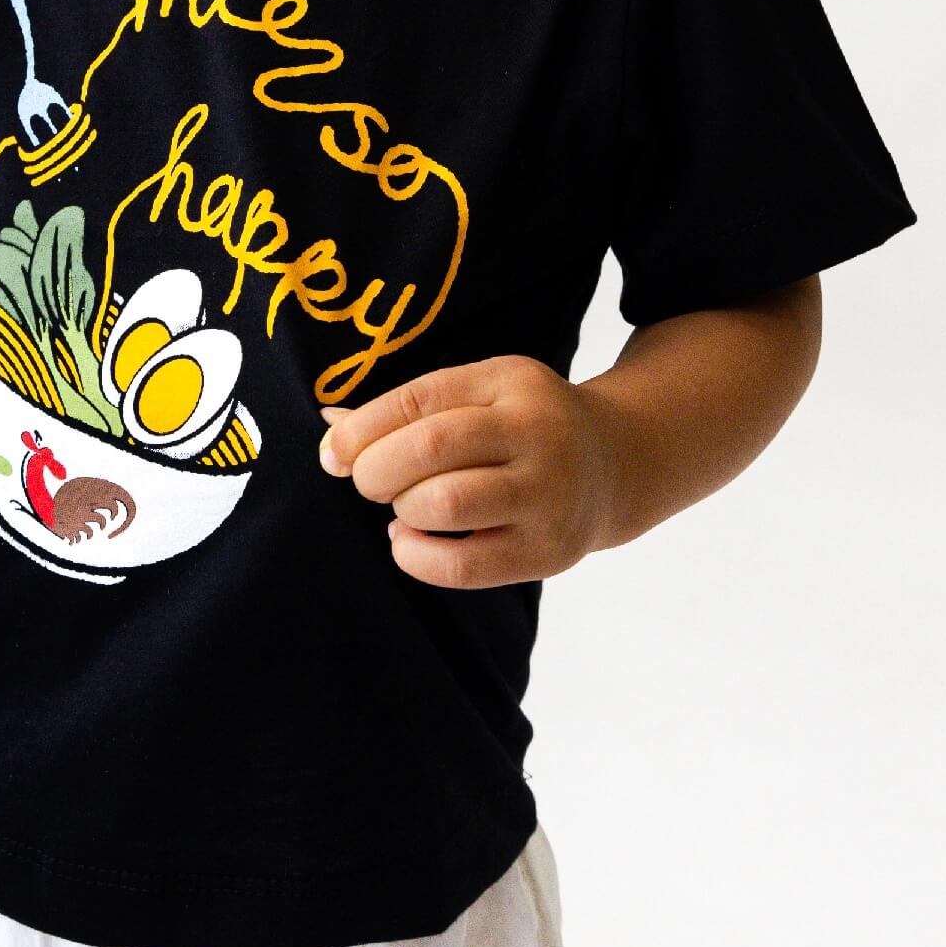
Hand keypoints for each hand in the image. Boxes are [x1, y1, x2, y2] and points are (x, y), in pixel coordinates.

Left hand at [317, 355, 620, 588]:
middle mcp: (537, 432)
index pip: (420, 399)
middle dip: (376, 470)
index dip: (362, 428)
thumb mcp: (481, 394)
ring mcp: (548, 493)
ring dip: (402, 509)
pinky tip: (410, 541)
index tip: (333, 452)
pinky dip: (418, 557)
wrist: (616, 465)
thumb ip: (411, 410)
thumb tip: (330, 426)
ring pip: (446, 504)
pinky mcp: (549, 551)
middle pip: (431, 448)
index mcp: (511, 381)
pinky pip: (465, 565)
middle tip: (368, 482)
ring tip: (403, 509)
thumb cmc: (524, 427)